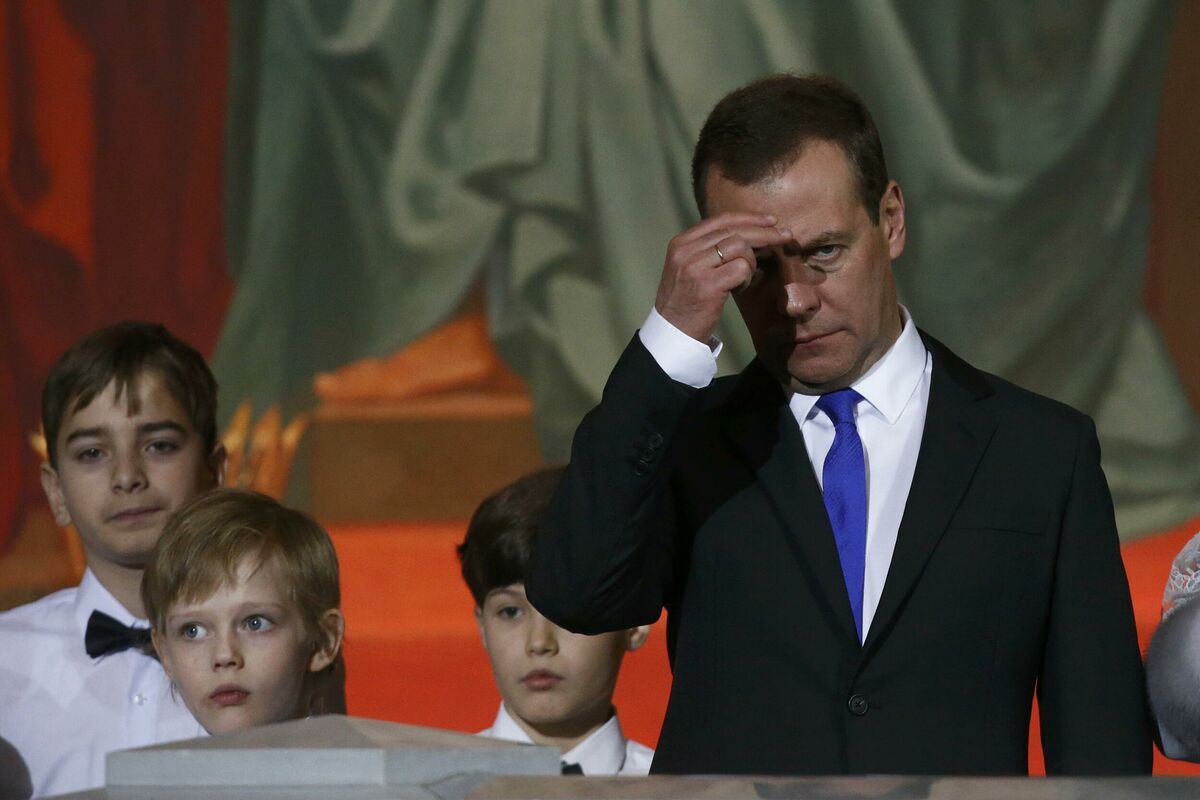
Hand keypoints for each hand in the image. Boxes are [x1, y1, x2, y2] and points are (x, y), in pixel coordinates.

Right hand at [654, 213, 791, 342]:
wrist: (672, 333)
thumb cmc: (686, 302)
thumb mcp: (689, 268)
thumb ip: (710, 249)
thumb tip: (752, 235)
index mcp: (681, 243)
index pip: (721, 219)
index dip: (749, 218)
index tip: (770, 221)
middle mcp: (686, 250)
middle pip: (734, 230)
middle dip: (765, 232)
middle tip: (786, 236)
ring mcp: (695, 266)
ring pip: (740, 247)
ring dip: (751, 263)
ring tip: (743, 280)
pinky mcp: (708, 284)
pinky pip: (742, 269)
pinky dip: (747, 279)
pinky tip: (738, 290)